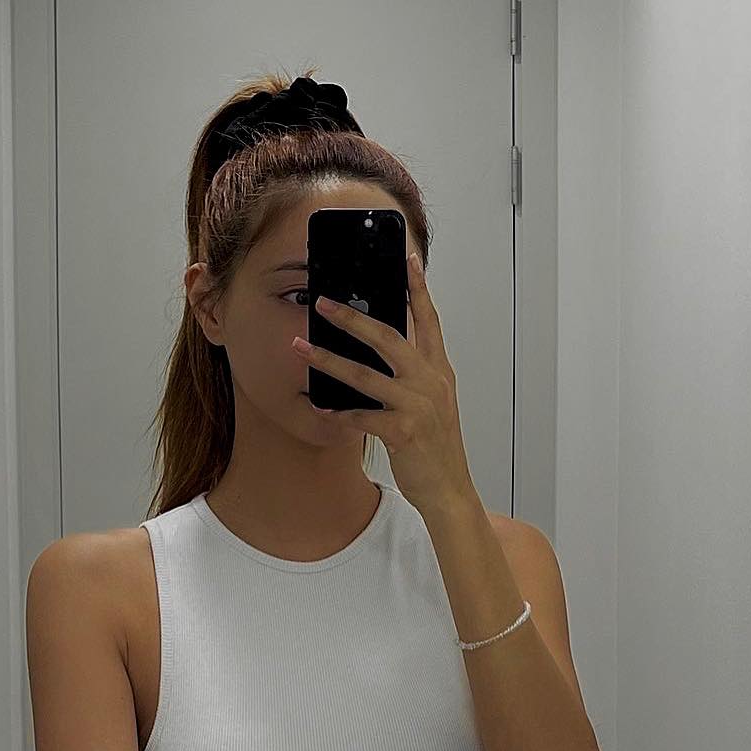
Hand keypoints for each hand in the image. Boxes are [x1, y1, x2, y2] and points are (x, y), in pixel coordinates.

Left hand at [292, 252, 474, 515]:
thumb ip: (413, 376)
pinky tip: (320, 408)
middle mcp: (431, 383)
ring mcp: (418, 407)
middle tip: (324, 303)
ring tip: (302, 348)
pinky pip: (362, 416)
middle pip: (389, 337)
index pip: (430, 321)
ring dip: (328, 360)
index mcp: (439, 372)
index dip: (418, 289)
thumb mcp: (432, 404)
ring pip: (366, 375)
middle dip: (352, 317)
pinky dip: (339, 413)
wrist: (449, 491)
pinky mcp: (404, 432)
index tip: (407, 259)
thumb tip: (379, 354)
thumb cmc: (436, 449)